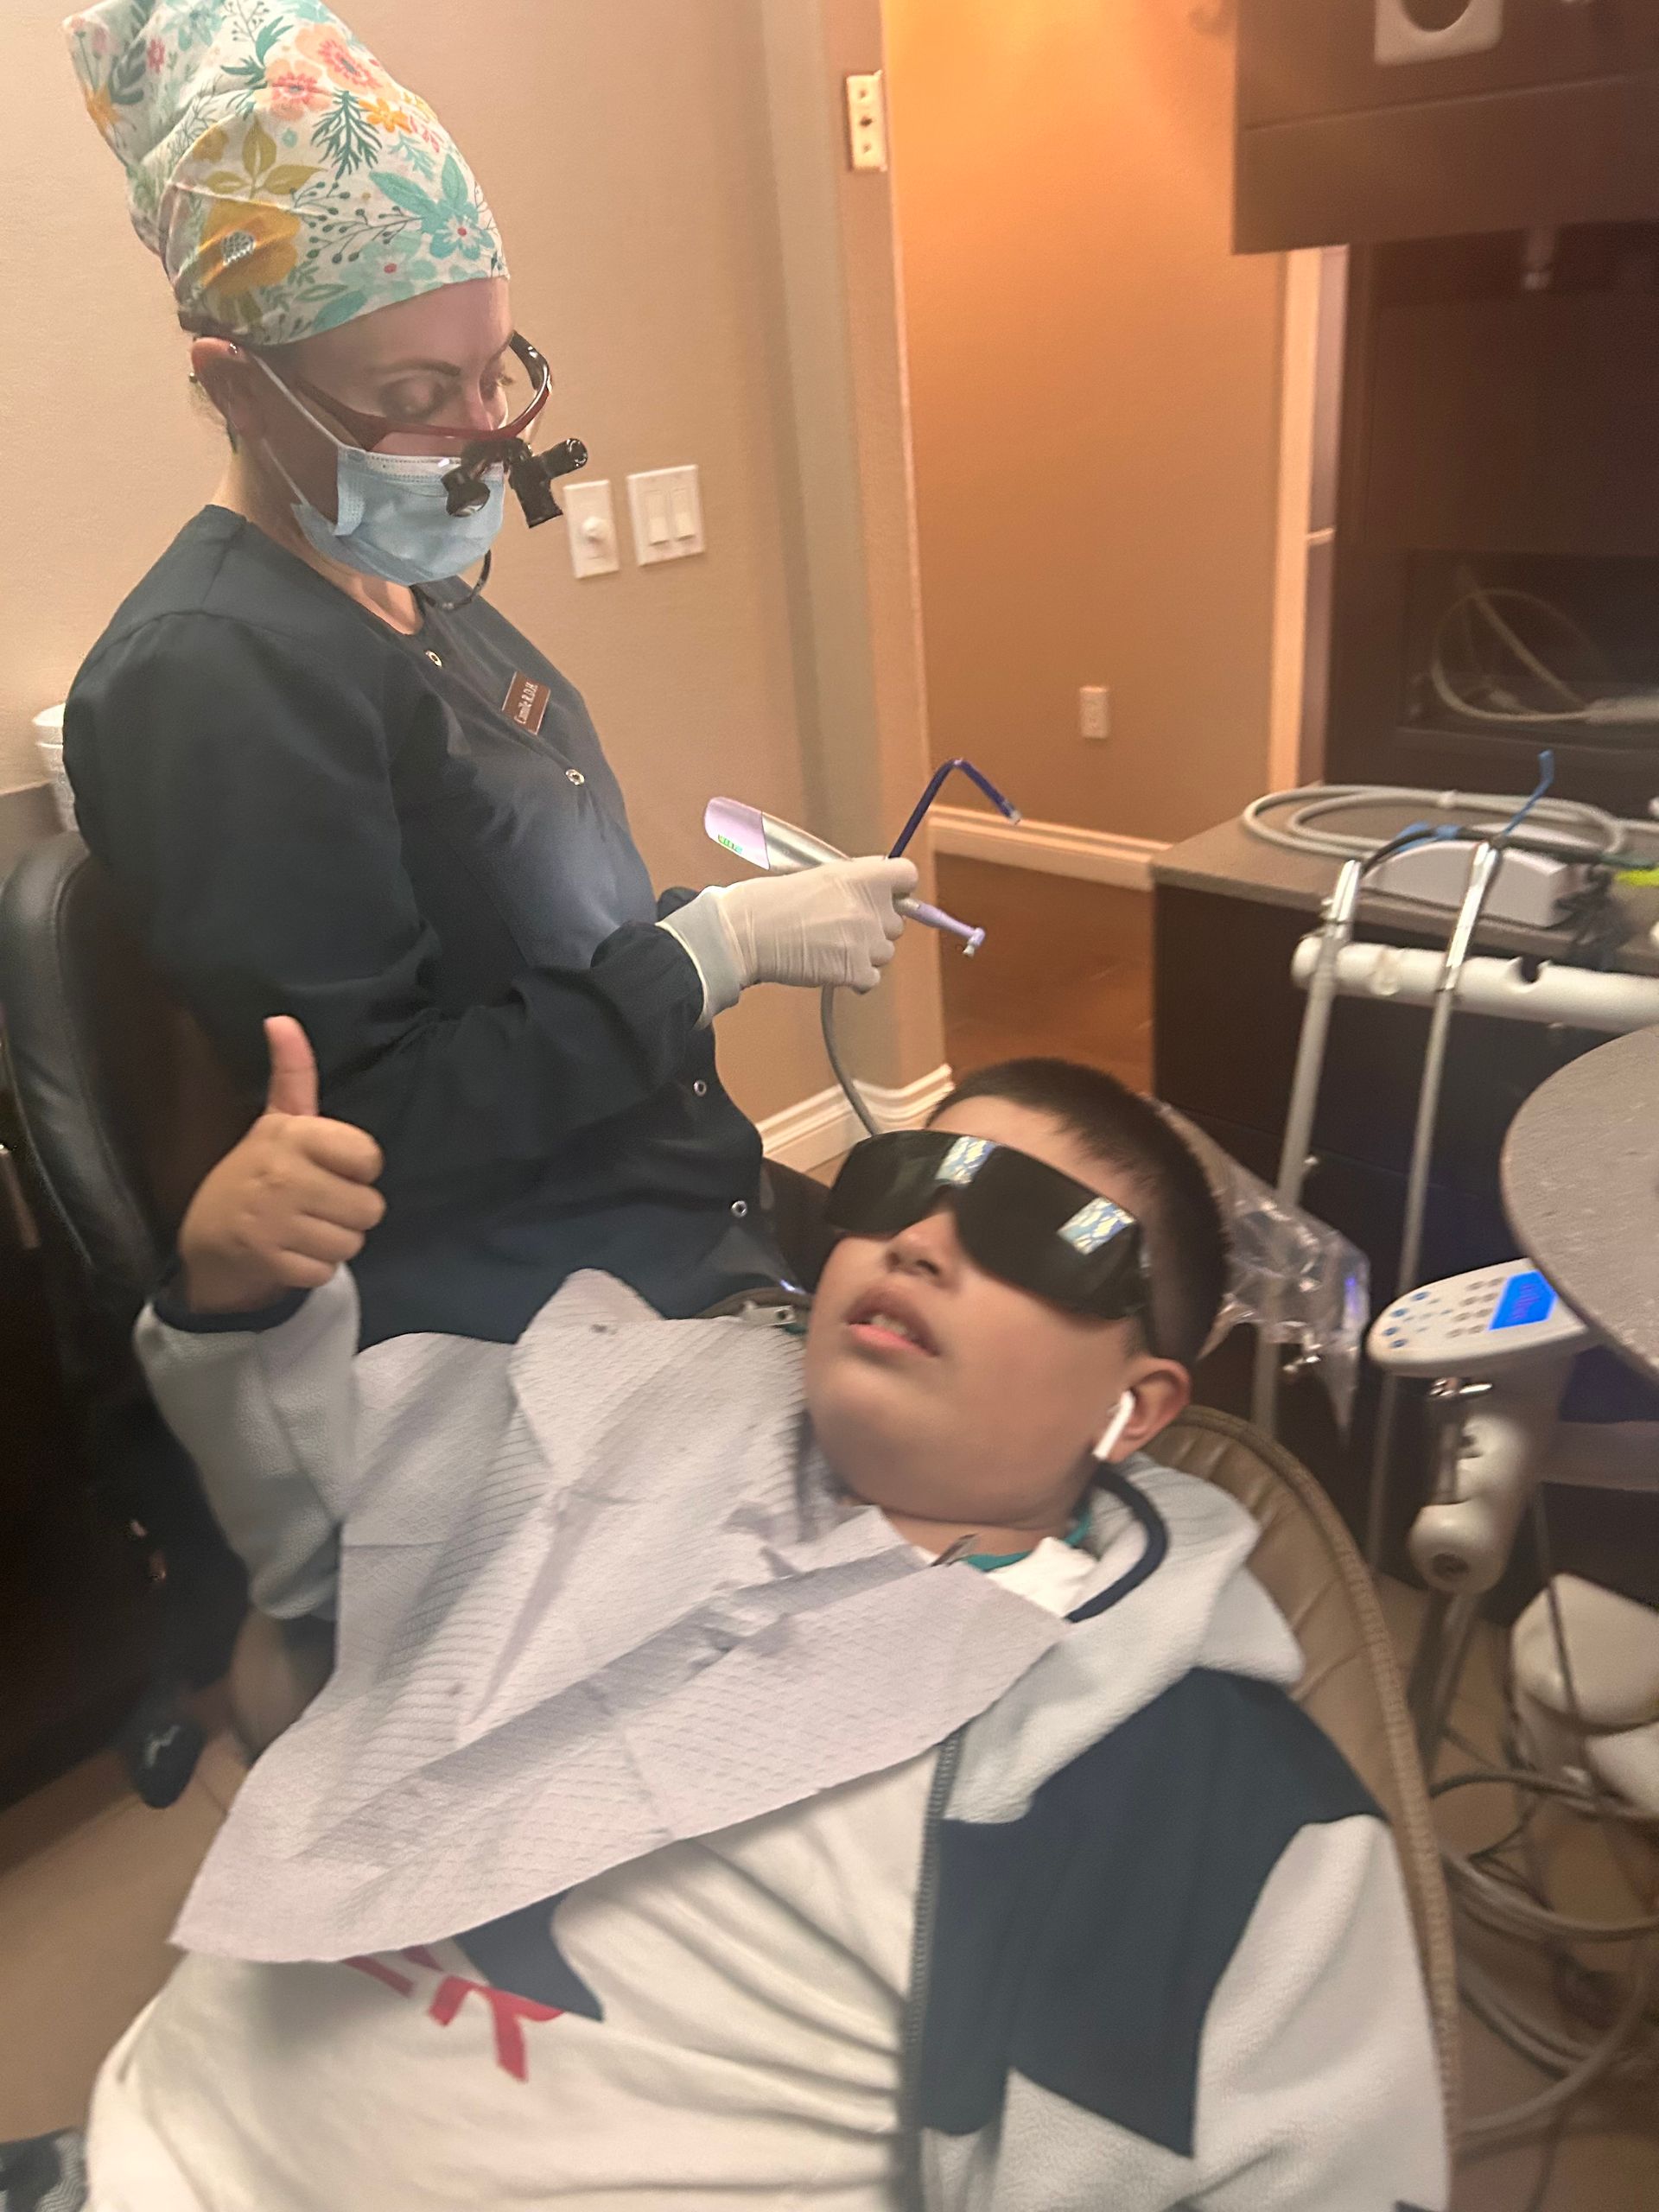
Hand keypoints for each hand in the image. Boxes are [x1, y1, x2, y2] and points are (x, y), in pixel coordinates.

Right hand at [179, 1017, 386, 1314]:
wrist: (209, 1236)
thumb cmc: (259, 1172)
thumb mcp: (277, 1121)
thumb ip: (293, 1073)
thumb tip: (282, 1019)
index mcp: (293, 1135)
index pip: (369, 1157)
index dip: (359, 1168)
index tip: (333, 1167)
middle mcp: (283, 1174)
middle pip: (370, 1207)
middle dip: (351, 1211)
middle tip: (318, 1204)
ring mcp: (274, 1220)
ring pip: (351, 1242)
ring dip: (335, 1242)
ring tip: (305, 1227)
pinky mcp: (269, 1261)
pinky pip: (326, 1270)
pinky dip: (315, 1267)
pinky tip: (292, 1251)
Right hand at [659, 856, 918, 1019]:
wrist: (744, 934)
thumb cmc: (770, 902)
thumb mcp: (817, 875)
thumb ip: (854, 880)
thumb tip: (879, 885)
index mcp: (861, 876)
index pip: (908, 875)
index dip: (899, 889)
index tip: (887, 897)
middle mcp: (869, 907)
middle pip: (896, 923)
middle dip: (875, 928)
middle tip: (840, 928)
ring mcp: (865, 941)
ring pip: (884, 953)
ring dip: (863, 954)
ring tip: (828, 948)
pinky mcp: (854, 971)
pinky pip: (871, 979)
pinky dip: (855, 979)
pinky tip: (830, 968)